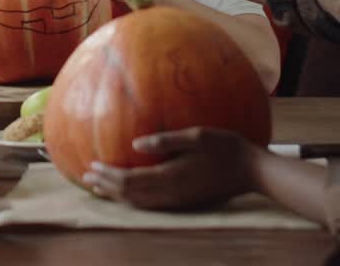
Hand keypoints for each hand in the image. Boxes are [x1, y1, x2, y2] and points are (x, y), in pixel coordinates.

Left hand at [81, 127, 257, 209]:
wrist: (252, 171)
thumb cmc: (225, 147)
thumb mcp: (196, 136)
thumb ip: (165, 141)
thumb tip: (135, 144)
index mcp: (171, 176)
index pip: (130, 180)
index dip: (108, 175)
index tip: (91, 166)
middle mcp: (171, 193)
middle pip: (130, 195)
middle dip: (107, 185)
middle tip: (87, 176)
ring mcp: (178, 200)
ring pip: (139, 203)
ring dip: (117, 195)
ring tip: (100, 186)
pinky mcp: (184, 201)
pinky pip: (151, 205)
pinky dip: (133, 200)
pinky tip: (128, 193)